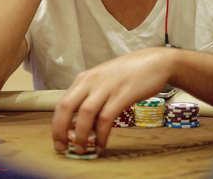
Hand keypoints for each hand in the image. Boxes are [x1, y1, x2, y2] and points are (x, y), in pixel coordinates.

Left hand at [51, 47, 173, 154]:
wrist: (156, 62)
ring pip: (85, 114)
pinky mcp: (122, 94)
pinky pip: (106, 118)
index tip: (58, 140)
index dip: (56, 124)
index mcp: (84, 78)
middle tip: (63, 148)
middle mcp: (91, 80)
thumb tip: (84, 125)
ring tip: (82, 150)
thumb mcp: (104, 81)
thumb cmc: (130, 73)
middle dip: (61, 130)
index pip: (62, 102)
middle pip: (67, 107)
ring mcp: (106, 86)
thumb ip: (92, 97)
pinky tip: (101, 145)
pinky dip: (101, 134)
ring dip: (81, 135)